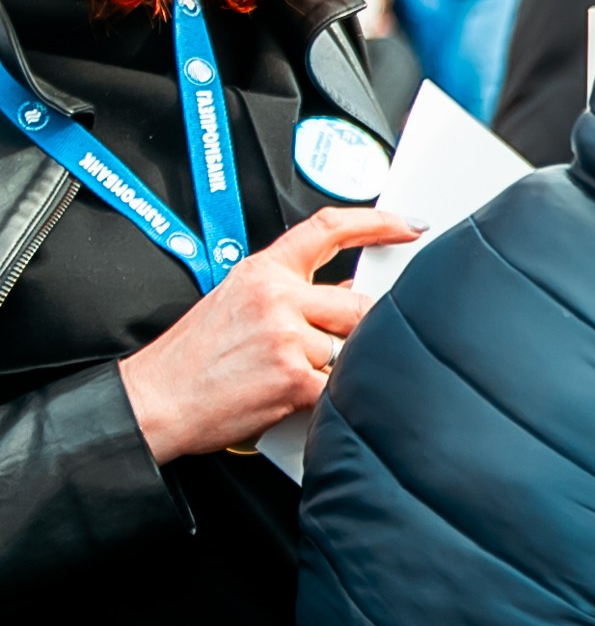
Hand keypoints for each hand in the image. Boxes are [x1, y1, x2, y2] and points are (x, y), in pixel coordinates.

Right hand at [119, 207, 420, 462]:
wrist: (154, 402)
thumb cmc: (192, 360)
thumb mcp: (236, 302)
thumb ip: (290, 292)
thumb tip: (347, 293)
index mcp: (262, 272)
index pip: (329, 229)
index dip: (378, 223)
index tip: (409, 226)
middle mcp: (277, 297)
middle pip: (358, 303)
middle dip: (353, 330)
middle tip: (322, 350)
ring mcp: (288, 337)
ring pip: (352, 349)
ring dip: (334, 369)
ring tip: (291, 378)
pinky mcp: (295, 379)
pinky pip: (342, 386)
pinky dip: (333, 398)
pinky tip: (300, 400)